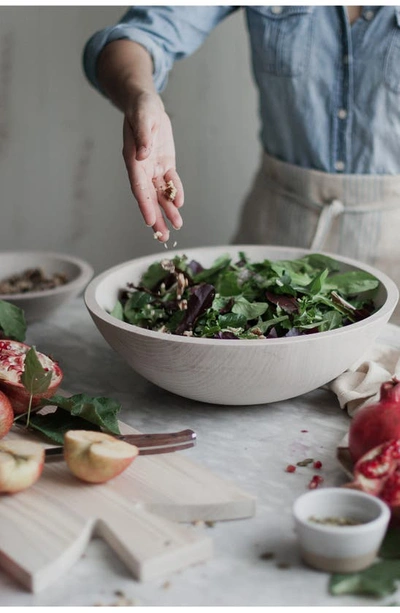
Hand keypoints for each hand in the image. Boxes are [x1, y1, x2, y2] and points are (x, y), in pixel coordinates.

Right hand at [122, 91, 183, 242]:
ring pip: (160, 194)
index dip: (145, 205)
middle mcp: (142, 168)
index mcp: (134, 160)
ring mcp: (153, 168)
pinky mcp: (164, 164)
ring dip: (167, 210)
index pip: (139, 188)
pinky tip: (179, 205)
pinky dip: (175, 192)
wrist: (145, 104)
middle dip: (156, 217)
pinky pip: (170, 182)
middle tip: (163, 237)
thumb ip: (143, 136)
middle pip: (149, 197)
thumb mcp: (142, 117)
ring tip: (176, 226)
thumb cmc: (140, 108)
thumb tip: (144, 154)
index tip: (150, 221)